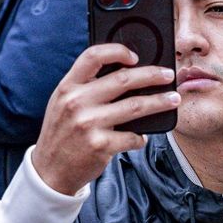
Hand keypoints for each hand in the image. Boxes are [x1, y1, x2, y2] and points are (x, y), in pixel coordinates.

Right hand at [31, 43, 178, 195]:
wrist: (49, 171)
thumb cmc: (62, 134)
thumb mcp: (63, 104)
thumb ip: (85, 87)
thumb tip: (125, 74)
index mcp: (68, 87)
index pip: (93, 56)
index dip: (117, 51)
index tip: (135, 56)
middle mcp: (76, 102)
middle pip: (123, 79)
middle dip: (152, 75)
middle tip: (168, 75)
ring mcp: (88, 123)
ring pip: (135, 106)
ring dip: (159, 102)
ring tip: (173, 99)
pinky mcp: (99, 145)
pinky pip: (132, 136)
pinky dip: (141, 138)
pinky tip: (142, 138)